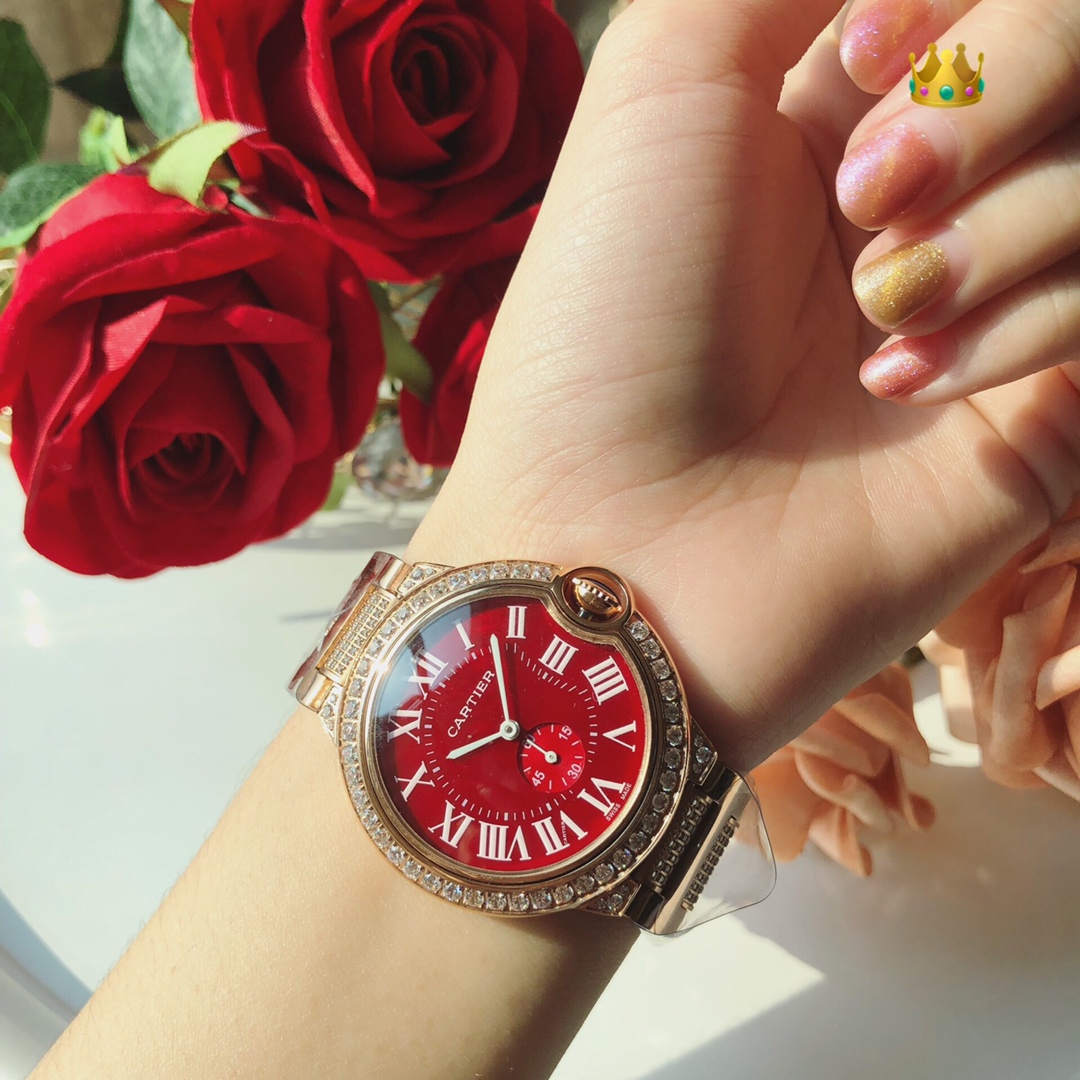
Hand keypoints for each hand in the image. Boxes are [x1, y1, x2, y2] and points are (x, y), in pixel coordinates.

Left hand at [410, 0, 1079, 767]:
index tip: (862, 55)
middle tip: (870, 194)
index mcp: (838, 109)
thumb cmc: (609, 318)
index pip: (988, 4)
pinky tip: (907, 389)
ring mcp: (992, 306)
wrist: (620, 539)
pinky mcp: (1044, 418)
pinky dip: (1032, 324)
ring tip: (877, 314)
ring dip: (1004, 226)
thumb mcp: (663, 83)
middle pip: (1071, 63)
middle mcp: (931, 197)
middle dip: (1004, 82)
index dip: (961, 10)